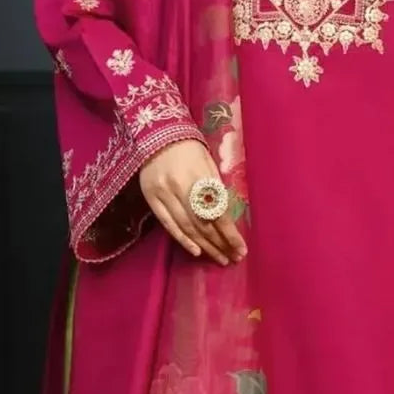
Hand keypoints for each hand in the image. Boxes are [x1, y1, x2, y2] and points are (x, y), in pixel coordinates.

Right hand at [139, 139, 247, 266]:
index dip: (230, 233)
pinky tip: (196, 251)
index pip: (217, 212)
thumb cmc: (189, 148)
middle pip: (203, 223)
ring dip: (205, 246)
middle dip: (220, 243)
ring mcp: (163, 194)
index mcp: (199, 176)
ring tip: (220, 258)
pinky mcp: (151, 199)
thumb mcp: (208, 162)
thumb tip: (225, 218)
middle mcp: (180, 187)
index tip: (242, 249)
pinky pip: (168, 224)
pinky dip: (182, 240)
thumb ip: (215, 188)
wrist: (156, 134)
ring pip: (187, 227)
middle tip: (233, 258)